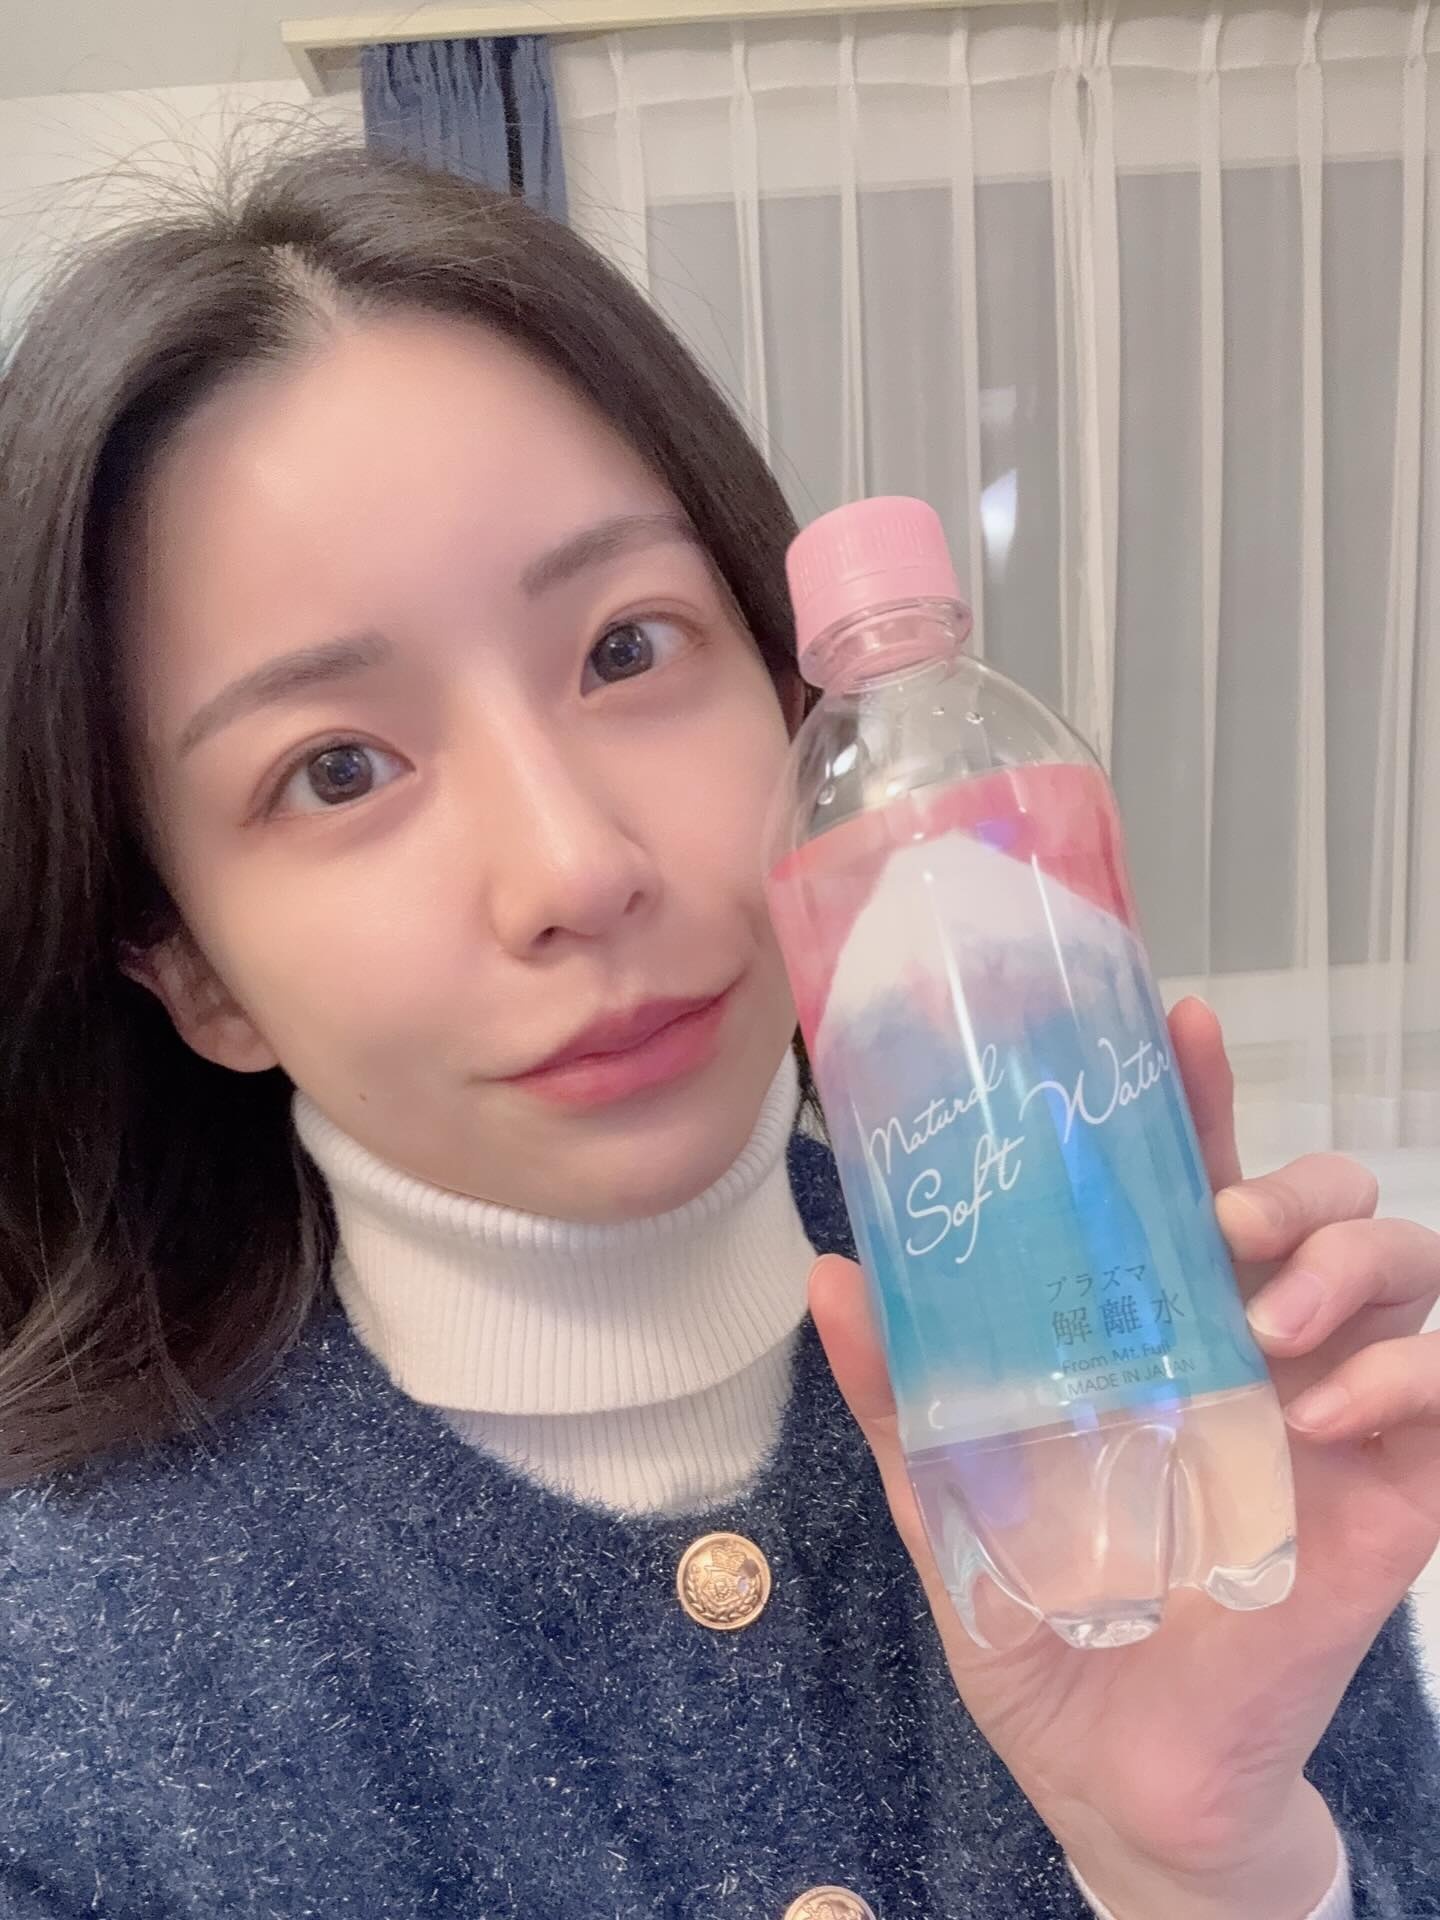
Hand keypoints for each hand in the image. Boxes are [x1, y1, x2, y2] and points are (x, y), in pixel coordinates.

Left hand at [811, 997, 1439, 1917]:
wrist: (1109, 1771)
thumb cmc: (1039, 1619)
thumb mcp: (951, 1501)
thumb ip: (905, 1393)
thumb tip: (831, 1273)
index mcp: (1159, 1327)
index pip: (1193, 1180)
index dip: (1199, 1096)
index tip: (1181, 1020)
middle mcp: (1256, 1348)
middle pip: (1322, 1203)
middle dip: (1290, 1184)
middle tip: (1225, 1224)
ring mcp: (1332, 1418)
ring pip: (1401, 1271)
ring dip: (1348, 1263)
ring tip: (1271, 1313)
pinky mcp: (1388, 1501)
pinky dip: (1403, 1379)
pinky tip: (1326, 1409)